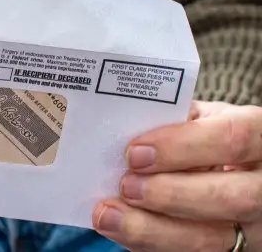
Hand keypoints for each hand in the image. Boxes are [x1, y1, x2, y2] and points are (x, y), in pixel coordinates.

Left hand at [93, 101, 261, 250]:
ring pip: (211, 239)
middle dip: (169, 194)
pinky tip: (122, 231)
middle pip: (229, 197)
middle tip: (126, 186)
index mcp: (261, 137)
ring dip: (152, 229)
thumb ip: (176, 120)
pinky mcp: (236, 251)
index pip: (231, 140)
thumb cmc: (215, 136)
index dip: (182, 147)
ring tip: (109, 215)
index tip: (135, 152)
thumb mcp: (207, 118)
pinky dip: (152, 245)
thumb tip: (126, 126)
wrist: (244, 169)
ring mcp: (257, 227)